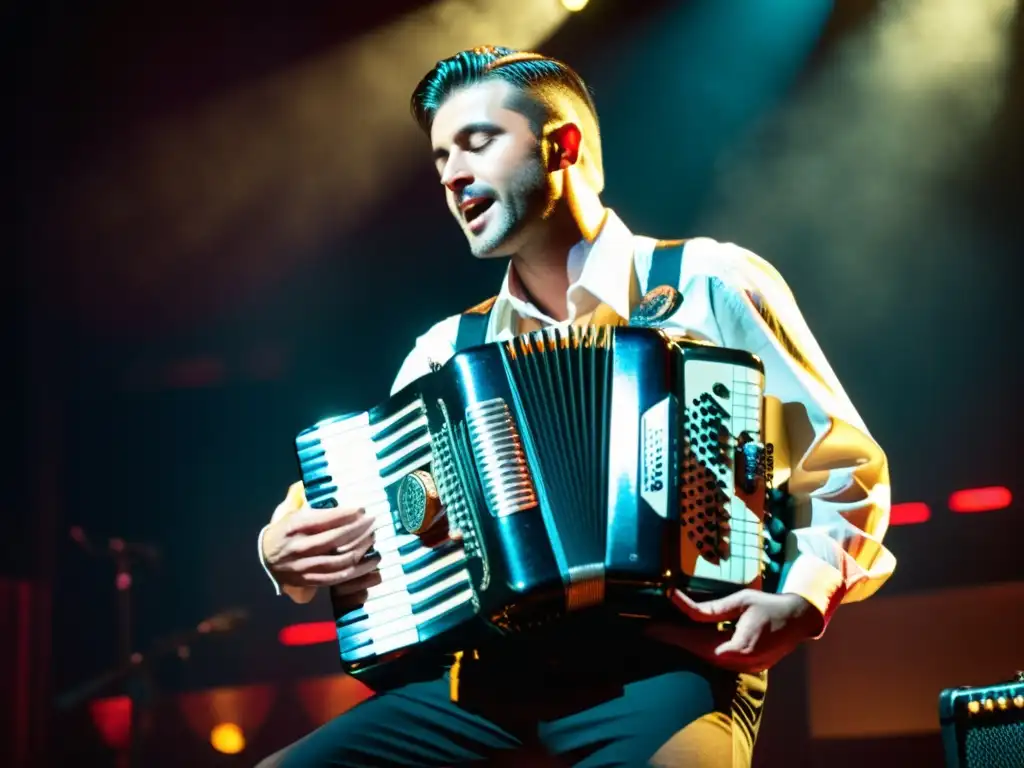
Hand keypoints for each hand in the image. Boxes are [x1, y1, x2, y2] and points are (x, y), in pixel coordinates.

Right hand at [261, 485, 379, 590]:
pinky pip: (337, 578)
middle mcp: (300, 546)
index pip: (326, 519)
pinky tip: (369, 561)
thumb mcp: (291, 512)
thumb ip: (308, 500)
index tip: (362, 509)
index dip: (347, 514)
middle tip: (372, 522)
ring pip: (339, 560)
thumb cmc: (285, 530)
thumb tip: (325, 483)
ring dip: (361, 549)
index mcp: (296, 525)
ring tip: (372, 539)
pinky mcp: (309, 580)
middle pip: (336, 539)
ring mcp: (304, 565)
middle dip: (359, 530)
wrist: (264, 558)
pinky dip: (356, 570)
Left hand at [647, 589, 823, 672]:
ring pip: (707, 659)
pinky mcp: (746, 668)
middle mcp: (743, 663)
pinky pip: (717, 660)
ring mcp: (746, 669)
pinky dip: (700, 650)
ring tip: (661, 633)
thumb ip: (710, 608)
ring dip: (685, 647)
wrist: (798, 620)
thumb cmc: (769, 606)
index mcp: (742, 647)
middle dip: (674, 641)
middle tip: (649, 631)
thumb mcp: (740, 600)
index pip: (699, 644)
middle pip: (700, 654)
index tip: (651, 629)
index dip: (674, 637)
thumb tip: (676, 601)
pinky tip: (685, 640)